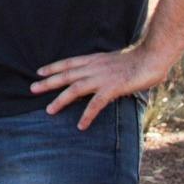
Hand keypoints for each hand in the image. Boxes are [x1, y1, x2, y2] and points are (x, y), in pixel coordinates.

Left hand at [30, 44, 170, 128]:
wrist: (151, 57)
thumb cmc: (137, 60)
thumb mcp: (114, 60)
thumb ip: (103, 67)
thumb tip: (97, 74)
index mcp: (94, 59)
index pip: (69, 62)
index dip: (53, 67)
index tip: (39, 71)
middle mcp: (94, 67)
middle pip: (66, 74)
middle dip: (48, 82)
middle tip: (32, 88)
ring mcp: (102, 77)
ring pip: (75, 89)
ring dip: (61, 100)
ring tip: (49, 110)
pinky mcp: (112, 88)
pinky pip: (96, 104)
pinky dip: (87, 115)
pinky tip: (81, 125)